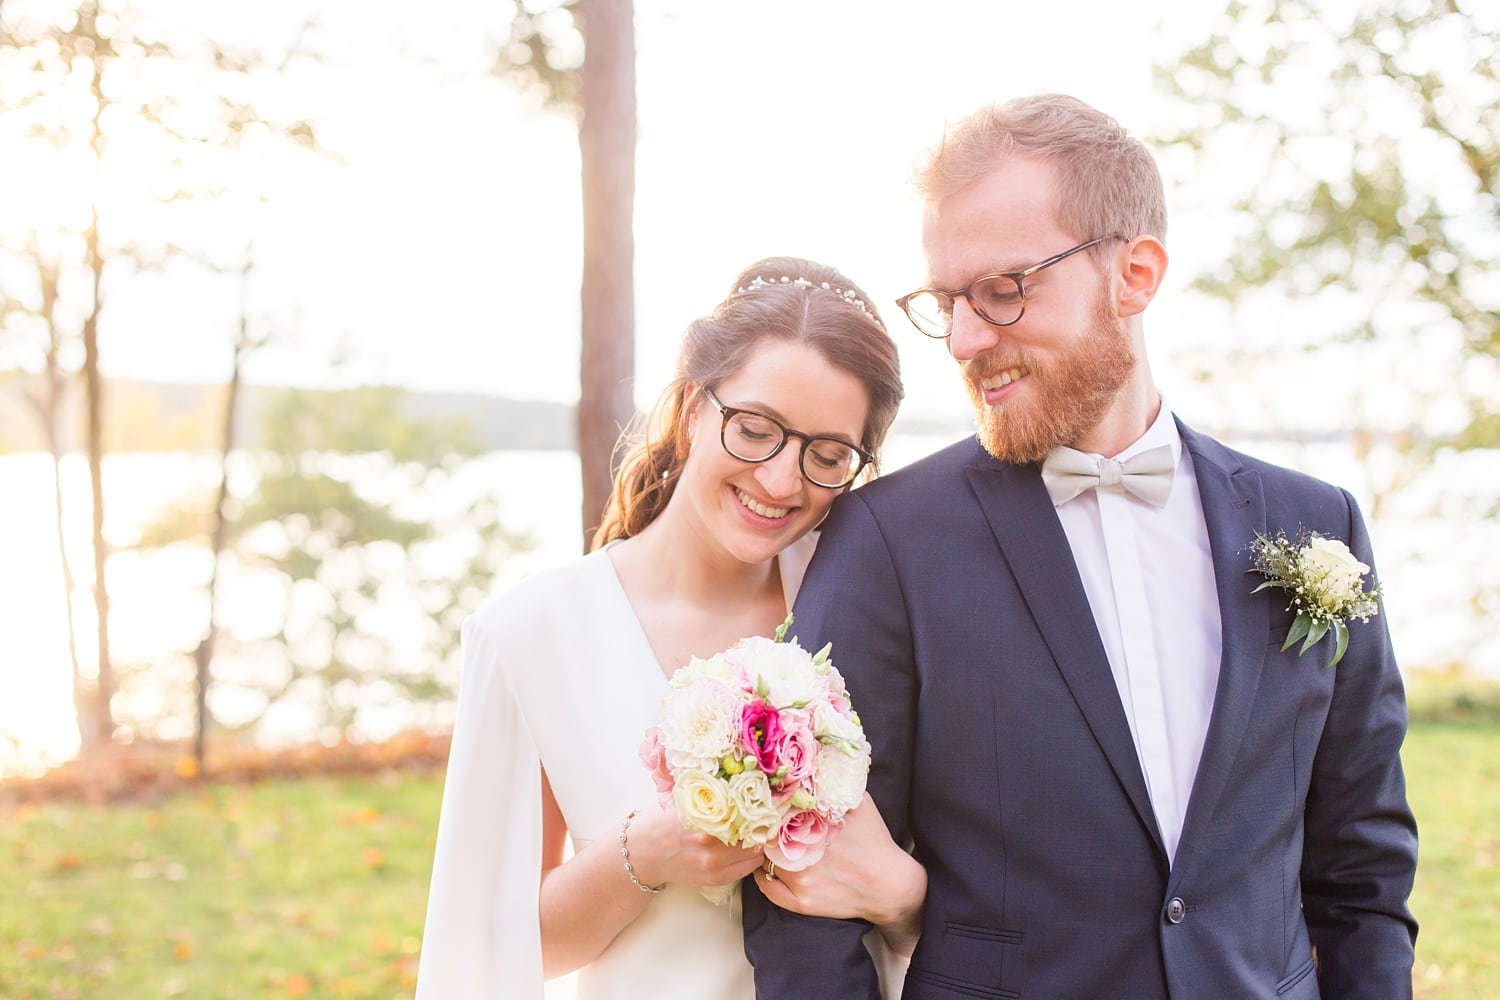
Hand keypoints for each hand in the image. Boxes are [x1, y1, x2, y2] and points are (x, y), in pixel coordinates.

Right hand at [626, 806, 764, 888]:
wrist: (642, 854)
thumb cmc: (661, 822)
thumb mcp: (683, 800)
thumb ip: (710, 794)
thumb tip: (739, 778)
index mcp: (703, 818)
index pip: (746, 813)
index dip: (758, 807)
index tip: (764, 801)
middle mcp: (710, 843)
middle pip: (754, 834)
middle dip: (760, 825)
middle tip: (764, 816)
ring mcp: (713, 865)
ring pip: (754, 854)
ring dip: (757, 843)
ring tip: (754, 832)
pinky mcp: (714, 879)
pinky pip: (745, 869)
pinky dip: (749, 858)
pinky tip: (744, 848)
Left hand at [754, 793, 924, 945]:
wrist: (890, 885)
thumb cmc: (874, 839)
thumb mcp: (859, 803)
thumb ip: (833, 783)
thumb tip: (816, 758)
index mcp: (814, 825)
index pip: (773, 811)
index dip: (768, 807)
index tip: (768, 804)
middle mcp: (804, 853)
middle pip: (765, 835)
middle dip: (765, 829)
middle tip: (764, 824)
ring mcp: (801, 880)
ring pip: (764, 861)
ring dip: (765, 851)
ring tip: (770, 843)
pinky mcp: (802, 903)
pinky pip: (768, 888)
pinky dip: (764, 878)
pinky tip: (769, 867)